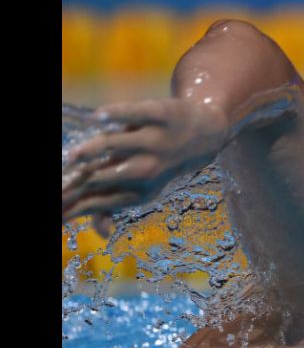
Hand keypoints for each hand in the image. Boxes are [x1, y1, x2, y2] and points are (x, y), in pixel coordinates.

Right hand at [62, 98, 227, 225]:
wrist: (204, 136)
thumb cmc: (157, 164)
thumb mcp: (139, 189)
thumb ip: (110, 208)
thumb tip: (100, 234)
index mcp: (137, 192)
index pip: (95, 202)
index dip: (70, 207)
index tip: (55, 208)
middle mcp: (147, 170)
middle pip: (103, 178)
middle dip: (76, 183)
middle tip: (59, 187)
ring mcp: (155, 141)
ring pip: (117, 145)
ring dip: (93, 150)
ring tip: (73, 156)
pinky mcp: (161, 114)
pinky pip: (136, 113)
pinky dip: (118, 114)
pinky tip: (99, 117)